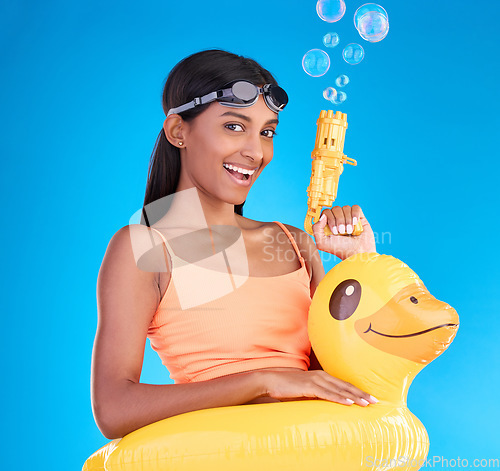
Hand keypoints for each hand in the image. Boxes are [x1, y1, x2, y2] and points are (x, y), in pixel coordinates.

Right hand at [259, 368, 377, 405]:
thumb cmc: (286, 387)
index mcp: (321, 376)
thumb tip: (326, 405)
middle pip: (345, 385)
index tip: (370, 397)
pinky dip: (339, 398)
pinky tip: (348, 402)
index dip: (357, 390)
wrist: (270, 380)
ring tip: (366, 403)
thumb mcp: (305, 391)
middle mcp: (321, 376)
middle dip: (361, 393)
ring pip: (339, 389)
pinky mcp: (308, 387)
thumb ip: (316, 395)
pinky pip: (327, 394)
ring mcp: (315, 381)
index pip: (343, 384)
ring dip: (354, 396)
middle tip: (375, 401)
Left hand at [312, 205, 375, 259]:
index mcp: (327, 224)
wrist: (358, 253)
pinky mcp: (359, 217)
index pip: (326, 212)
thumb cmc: (341, 250)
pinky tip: (355, 224)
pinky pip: (356, 207)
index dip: (329, 219)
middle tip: (342, 232)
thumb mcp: (322, 243)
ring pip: (345, 208)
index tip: (334, 231)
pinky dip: (355, 215)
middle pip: (335, 209)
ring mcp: (348, 217)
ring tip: (349, 231)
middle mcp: (337, 219)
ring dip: (347, 220)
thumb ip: (316, 229)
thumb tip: (323, 216)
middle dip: (339, 221)